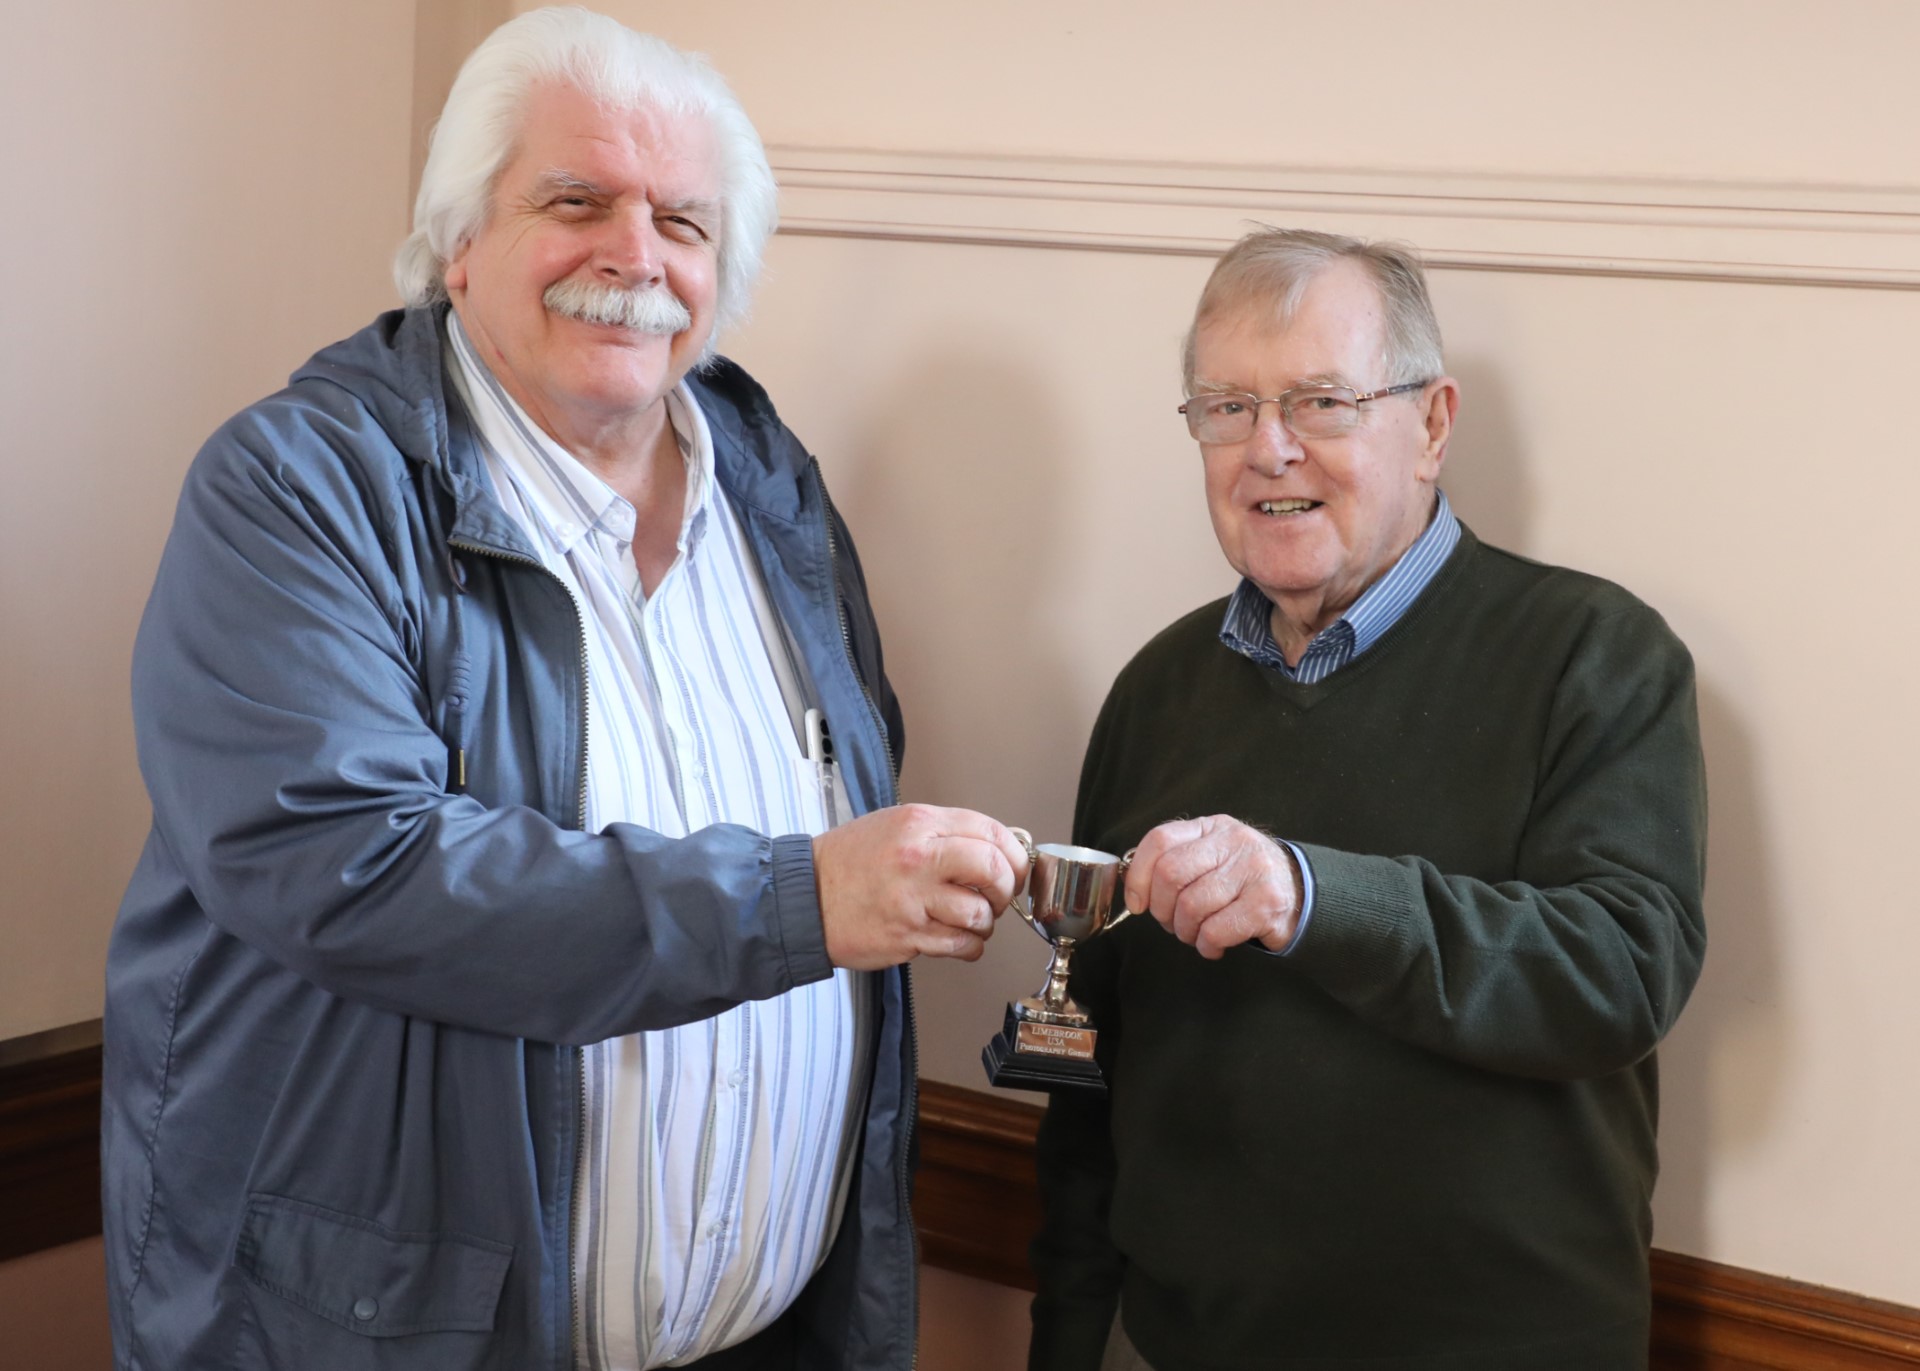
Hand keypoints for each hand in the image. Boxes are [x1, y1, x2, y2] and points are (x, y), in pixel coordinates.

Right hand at [813, 804, 1030, 968]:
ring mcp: (913, 899)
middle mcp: (919, 858)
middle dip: (1006, 888)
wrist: (804, 898)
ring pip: (981, 913)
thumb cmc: (849, 862)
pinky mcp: (908, 936)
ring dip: (984, 922)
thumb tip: (999, 846)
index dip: (1014, 854)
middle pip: (993, 870)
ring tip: (967, 920)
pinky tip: (955, 938)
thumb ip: (946, 833)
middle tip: (996, 896)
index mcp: (919, 824)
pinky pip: (962, 944)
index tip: (1014, 868)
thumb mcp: (897, 826)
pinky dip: (969, 946)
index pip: (990, 832)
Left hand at [1124, 815, 1302, 958]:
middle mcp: (1233, 841)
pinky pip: (1216, 930)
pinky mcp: (1267, 903)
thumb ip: (1177, 861)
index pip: (1160, 840)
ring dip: (1186, 932)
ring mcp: (1253, 870)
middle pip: (1171, 874)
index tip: (1138, 903)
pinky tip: (1215, 945)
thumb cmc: (1243, 881)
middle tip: (1173, 923)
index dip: (1138, 876)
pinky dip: (1207, 945)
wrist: (1302, 894)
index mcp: (1211, 828)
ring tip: (1197, 935)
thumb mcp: (1212, 857)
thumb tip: (1136, 891)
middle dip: (1162, 910)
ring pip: (1192, 906)